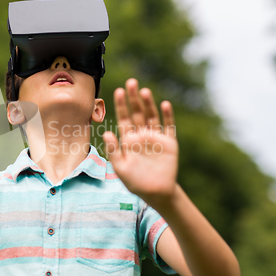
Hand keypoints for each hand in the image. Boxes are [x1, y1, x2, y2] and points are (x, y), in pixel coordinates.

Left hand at [103, 78, 177, 206]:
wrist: (156, 193)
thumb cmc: (135, 182)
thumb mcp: (120, 167)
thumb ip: (114, 150)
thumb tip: (106, 133)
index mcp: (128, 139)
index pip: (124, 118)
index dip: (121, 105)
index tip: (118, 91)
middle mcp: (141, 135)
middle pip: (137, 113)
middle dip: (134, 98)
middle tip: (131, 82)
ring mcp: (155, 138)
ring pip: (152, 116)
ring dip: (149, 104)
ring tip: (144, 91)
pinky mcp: (169, 143)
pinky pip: (168, 126)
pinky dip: (167, 116)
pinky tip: (164, 104)